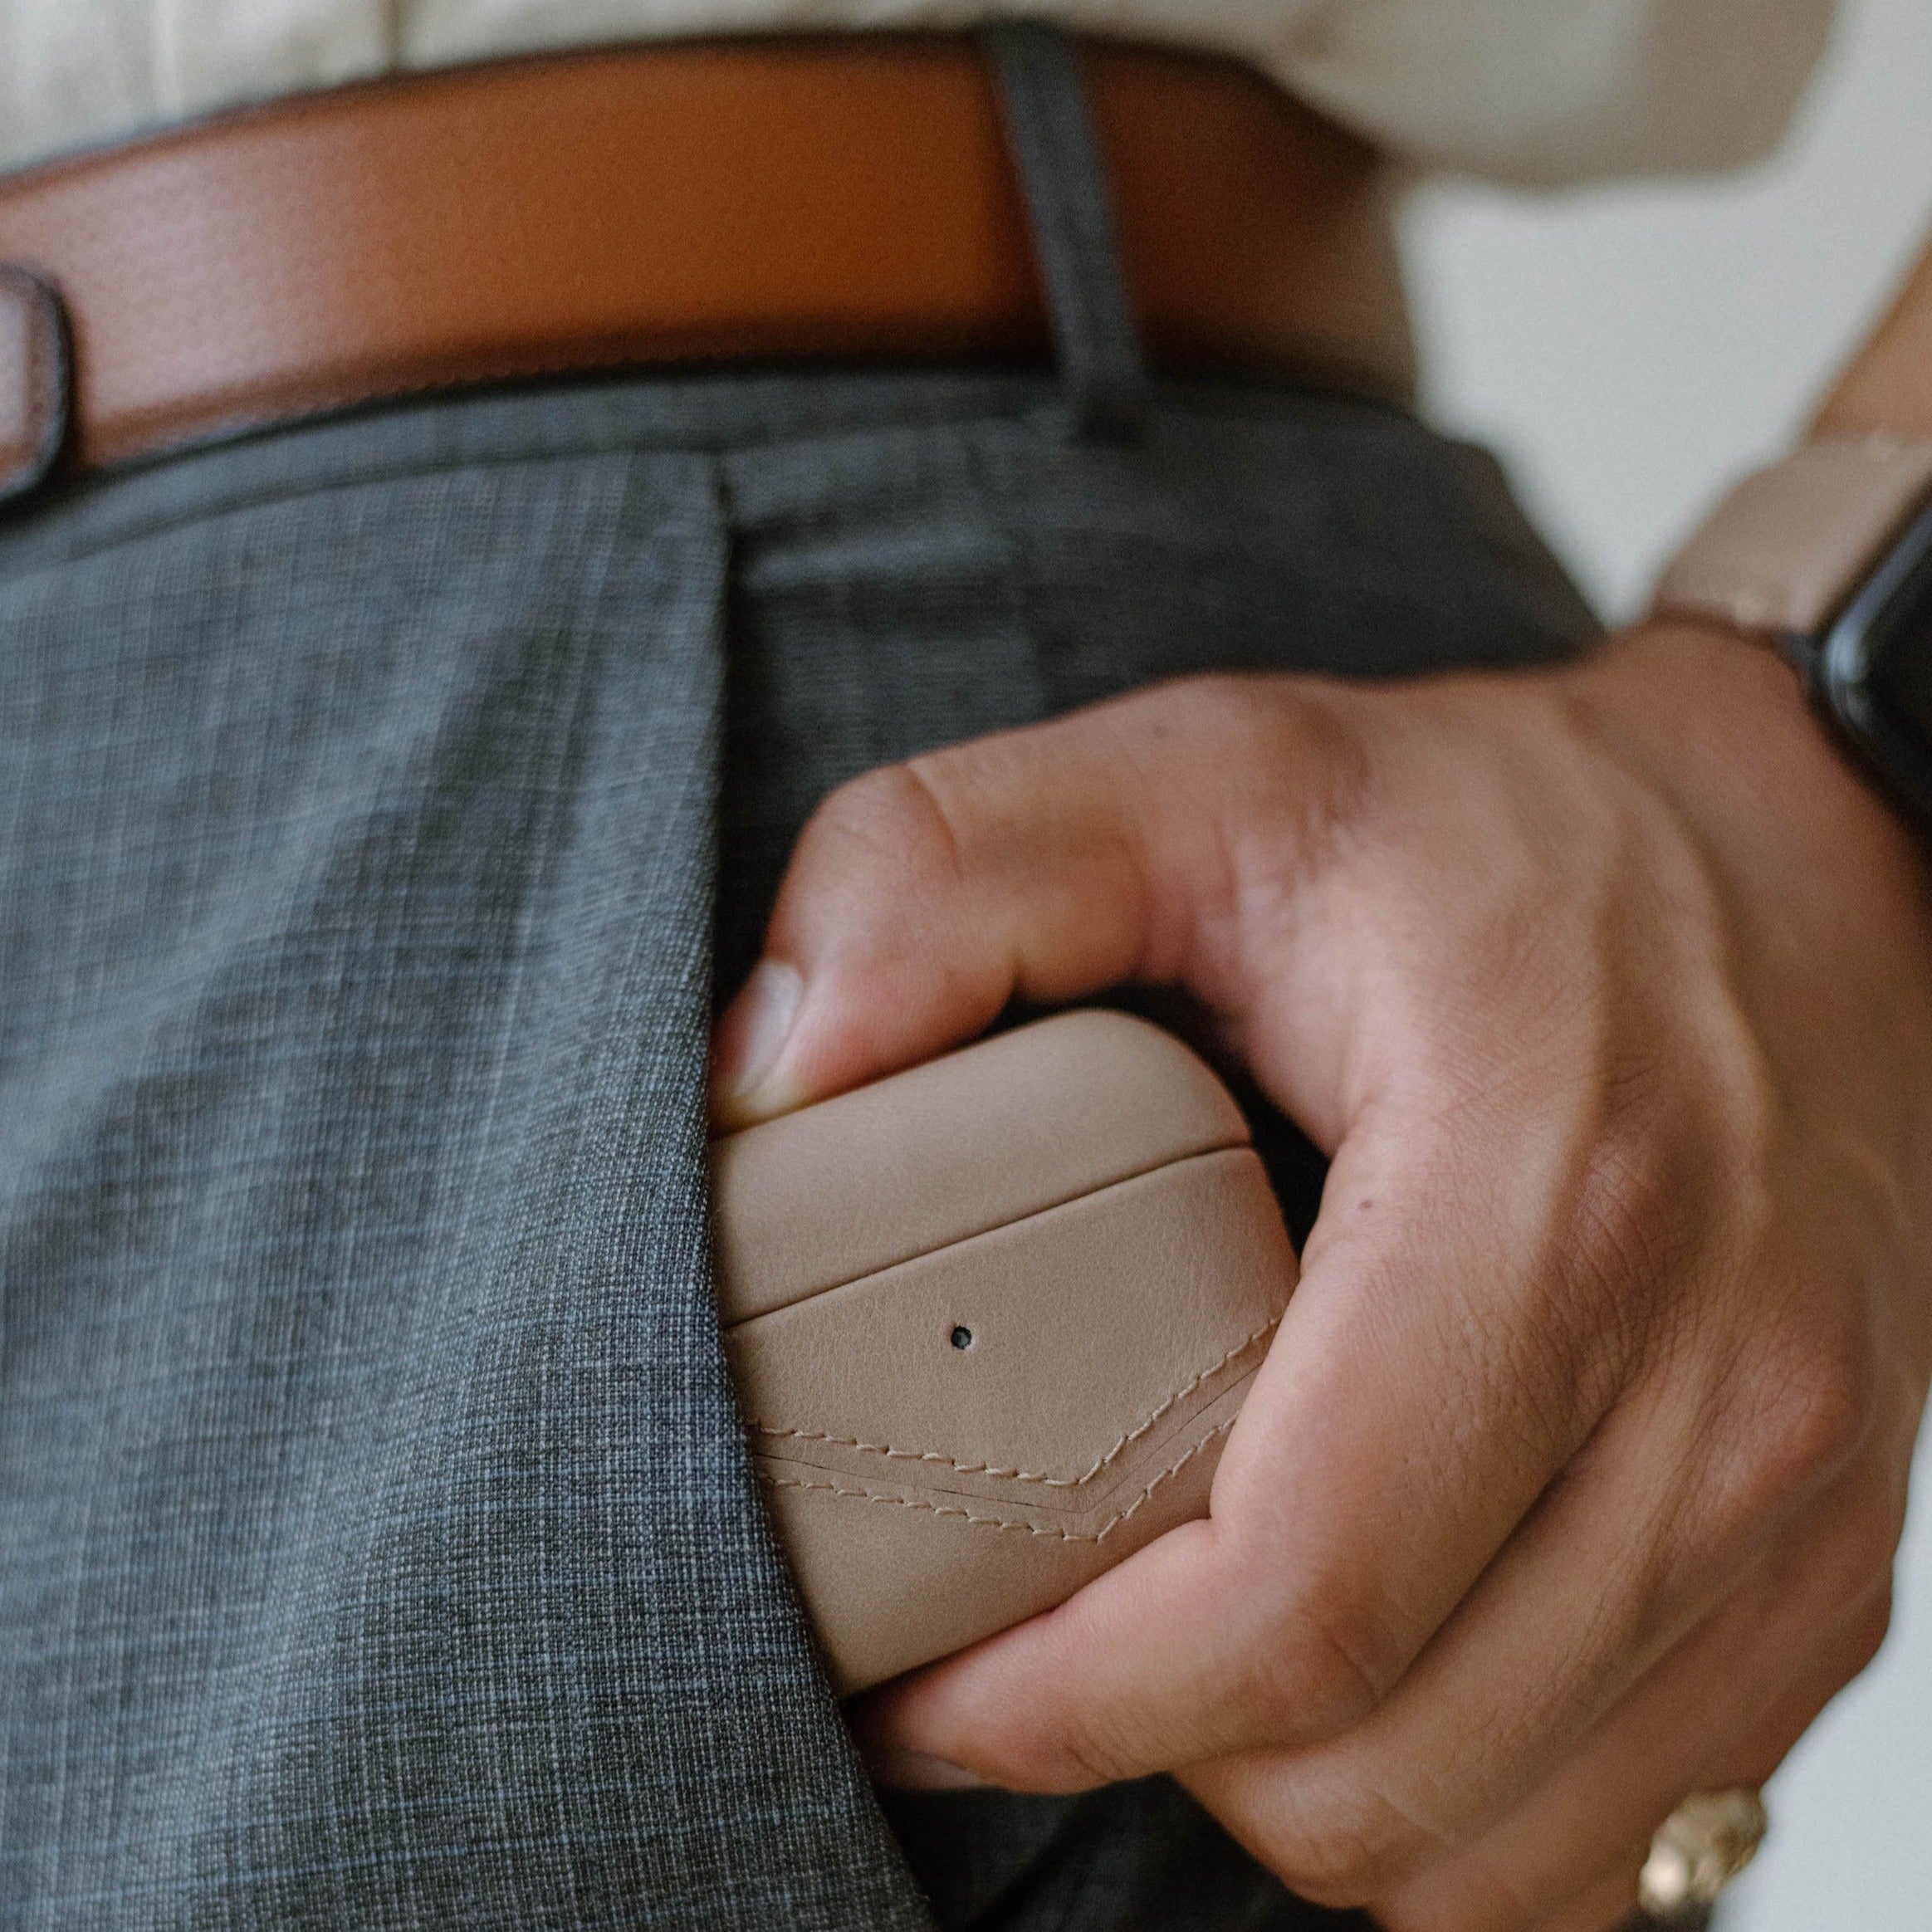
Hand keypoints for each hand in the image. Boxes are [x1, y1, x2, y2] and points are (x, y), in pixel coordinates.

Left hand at [710, 623, 1931, 1929]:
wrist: (1811, 854)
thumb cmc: (1498, 830)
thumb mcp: (1207, 774)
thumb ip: (952, 874)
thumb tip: (772, 1075)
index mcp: (1552, 1202)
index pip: (1297, 1593)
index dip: (1065, 1698)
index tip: (921, 1688)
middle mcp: (1722, 1397)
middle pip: (1383, 1770)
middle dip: (1148, 1753)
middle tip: (1016, 1652)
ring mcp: (1800, 1511)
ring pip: (1500, 1856)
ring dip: (1293, 1800)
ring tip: (1169, 1667)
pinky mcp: (1829, 1572)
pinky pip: (1631, 1840)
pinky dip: (1454, 1820)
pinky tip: (1351, 1692)